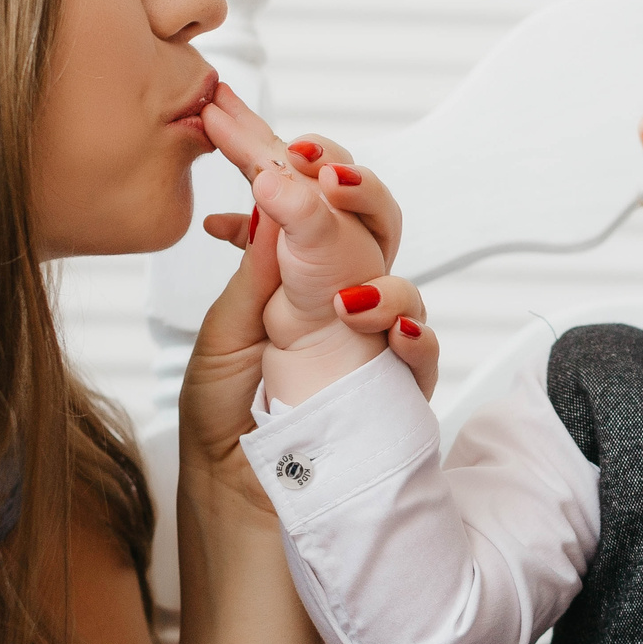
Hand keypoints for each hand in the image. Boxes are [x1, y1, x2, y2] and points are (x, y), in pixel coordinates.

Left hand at [198, 86, 428, 401]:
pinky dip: (412, 335)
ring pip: (401, 280)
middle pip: (367, 224)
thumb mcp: (218, 346)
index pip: (299, 207)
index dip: (282, 161)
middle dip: (349, 186)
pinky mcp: (396, 394)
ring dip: (374, 266)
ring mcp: (373, 346)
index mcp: (292, 285)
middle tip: (314, 169)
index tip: (248, 128)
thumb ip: (251, 281)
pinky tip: (386, 327)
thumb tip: (273, 201)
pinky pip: (423, 353)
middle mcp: (339, 304)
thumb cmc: (225, 432)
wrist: (240, 515)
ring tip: (339, 279)